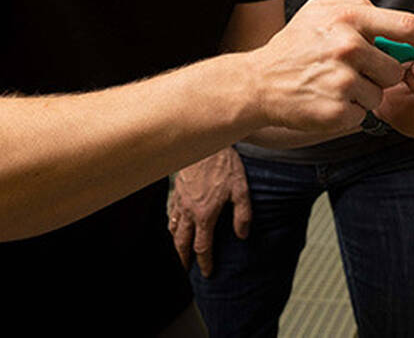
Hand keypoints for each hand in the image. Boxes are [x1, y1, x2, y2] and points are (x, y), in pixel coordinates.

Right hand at [168, 148, 249, 277]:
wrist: (203, 141)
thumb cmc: (223, 164)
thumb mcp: (240, 188)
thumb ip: (242, 214)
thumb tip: (242, 235)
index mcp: (205, 214)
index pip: (202, 247)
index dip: (205, 262)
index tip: (207, 272)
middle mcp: (189, 211)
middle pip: (182, 243)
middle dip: (183, 259)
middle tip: (186, 270)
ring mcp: (180, 201)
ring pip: (174, 229)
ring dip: (176, 244)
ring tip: (179, 252)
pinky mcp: (176, 190)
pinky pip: (171, 213)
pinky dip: (172, 225)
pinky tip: (175, 225)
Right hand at [248, 0, 413, 133]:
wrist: (258, 83)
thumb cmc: (294, 46)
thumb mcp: (320, 10)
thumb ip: (359, 9)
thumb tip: (400, 21)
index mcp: (347, 18)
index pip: (407, 25)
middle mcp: (347, 47)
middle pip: (396, 67)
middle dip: (386, 73)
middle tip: (359, 71)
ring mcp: (343, 80)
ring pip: (380, 91)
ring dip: (366, 92)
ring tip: (335, 83)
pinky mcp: (338, 110)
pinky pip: (364, 112)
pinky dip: (352, 109)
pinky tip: (328, 99)